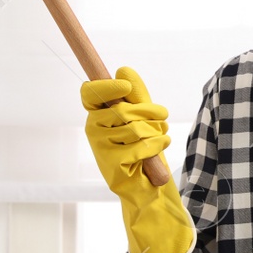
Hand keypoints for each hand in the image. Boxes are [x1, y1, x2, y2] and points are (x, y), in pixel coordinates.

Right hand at [81, 66, 194, 252]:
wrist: (147, 184)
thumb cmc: (143, 146)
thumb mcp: (142, 116)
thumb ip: (135, 94)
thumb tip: (122, 67)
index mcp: (97, 114)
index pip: (90, 93)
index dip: (106, 87)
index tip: (125, 86)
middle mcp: (93, 130)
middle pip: (121, 109)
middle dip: (149, 111)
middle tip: (162, 116)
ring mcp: (101, 149)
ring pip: (133, 128)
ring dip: (155, 131)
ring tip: (161, 137)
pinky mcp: (112, 166)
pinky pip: (140, 147)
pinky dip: (157, 145)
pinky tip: (160, 146)